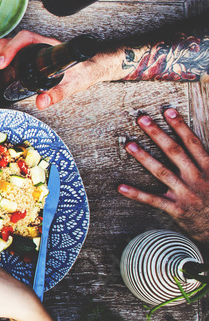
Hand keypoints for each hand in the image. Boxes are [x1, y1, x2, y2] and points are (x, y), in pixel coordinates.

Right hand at [0, 30, 117, 109]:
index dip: (9, 49)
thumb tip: (41, 103)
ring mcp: (24, 51)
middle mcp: (32, 45)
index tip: (2, 65)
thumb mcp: (72, 84)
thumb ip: (58, 93)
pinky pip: (0, 57)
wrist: (88, 68)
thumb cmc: (82, 71)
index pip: (23, 39)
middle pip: (5, 45)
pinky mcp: (20, 59)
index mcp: (45, 45)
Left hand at [118, 109, 208, 246]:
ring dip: (144, 158)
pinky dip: (137, 194)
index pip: (192, 142)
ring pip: (162, 172)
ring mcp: (186, 194)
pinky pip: (153, 200)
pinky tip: (121, 187)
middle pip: (175, 152)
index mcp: (208, 168)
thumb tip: (194, 143)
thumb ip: (205, 161)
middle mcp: (197, 178)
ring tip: (129, 145)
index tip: (167, 111)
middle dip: (158, 134)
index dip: (180, 126)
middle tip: (142, 120)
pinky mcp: (177, 209)